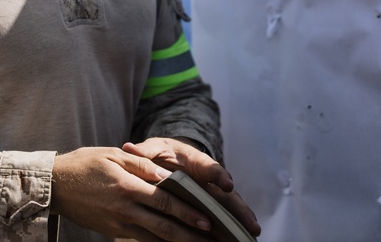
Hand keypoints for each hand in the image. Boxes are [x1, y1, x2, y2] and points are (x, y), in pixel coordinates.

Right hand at [50, 146, 229, 241]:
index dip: (187, 212)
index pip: (164, 201)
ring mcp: (118, 223)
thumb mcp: (110, 155)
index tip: (207, 220)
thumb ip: (140, 164)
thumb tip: (165, 174)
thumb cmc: (82, 164)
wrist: (54, 185)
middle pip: (164, 226)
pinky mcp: (112, 231)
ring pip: (154, 238)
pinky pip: (140, 239)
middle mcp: (124, 208)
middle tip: (211, 240)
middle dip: (190, 235)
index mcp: (126, 186)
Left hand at [123, 138, 260, 238]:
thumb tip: (128, 148)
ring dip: (240, 221)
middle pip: (227, 195)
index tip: (226, 184)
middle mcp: (209, 180)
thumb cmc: (163, 153)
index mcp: (197, 162)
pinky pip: (221, 217)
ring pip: (229, 209)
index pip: (210, 167)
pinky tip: (234, 240)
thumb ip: (145, 151)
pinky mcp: (209, 205)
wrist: (171, 157)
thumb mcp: (155, 148)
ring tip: (251, 235)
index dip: (218, 176)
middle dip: (239, 209)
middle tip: (251, 224)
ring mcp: (212, 194)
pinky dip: (229, 228)